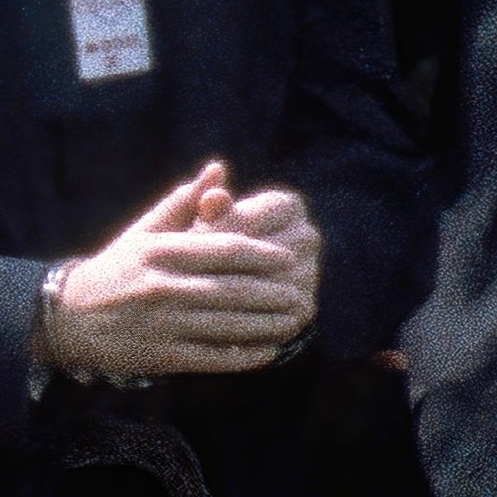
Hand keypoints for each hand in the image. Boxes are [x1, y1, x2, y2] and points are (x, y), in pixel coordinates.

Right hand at [45, 162, 313, 378]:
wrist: (69, 318)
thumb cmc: (116, 269)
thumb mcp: (143, 232)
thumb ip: (183, 202)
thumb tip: (218, 169)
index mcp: (162, 251)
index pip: (223, 250)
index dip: (262, 255)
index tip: (289, 259)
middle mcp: (163, 286)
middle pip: (231, 289)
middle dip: (271, 293)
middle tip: (300, 293)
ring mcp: (163, 323)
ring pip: (226, 325)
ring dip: (265, 325)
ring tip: (292, 321)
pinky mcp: (162, 356)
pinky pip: (211, 357)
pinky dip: (241, 356)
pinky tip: (266, 352)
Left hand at [192, 183, 321, 337]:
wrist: (220, 289)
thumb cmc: (201, 243)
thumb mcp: (196, 222)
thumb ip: (203, 198)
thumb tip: (215, 171)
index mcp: (288, 206)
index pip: (253, 217)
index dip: (219, 230)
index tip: (186, 243)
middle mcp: (308, 237)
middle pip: (264, 252)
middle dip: (223, 264)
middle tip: (185, 277)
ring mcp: (311, 274)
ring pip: (269, 286)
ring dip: (232, 295)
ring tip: (192, 301)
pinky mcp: (304, 310)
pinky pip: (274, 316)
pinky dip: (242, 321)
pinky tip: (209, 325)